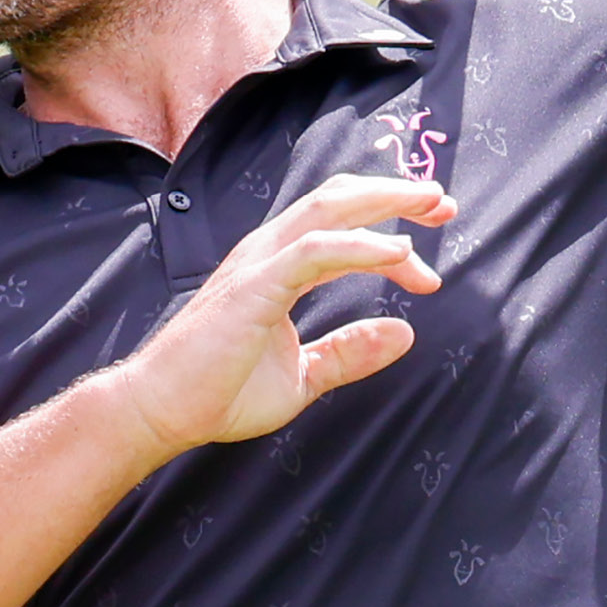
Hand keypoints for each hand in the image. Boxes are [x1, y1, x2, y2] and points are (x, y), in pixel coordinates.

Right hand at [103, 174, 453, 454]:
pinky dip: (361, 246)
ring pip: (328, 211)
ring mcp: (257, 266)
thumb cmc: (218, 393)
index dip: (390, 235)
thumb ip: (348, 352)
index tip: (429, 272)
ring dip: (385, 203)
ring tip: (432, 205)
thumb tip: (406, 332)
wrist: (162, 411)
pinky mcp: (253, 287)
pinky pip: (314, 252)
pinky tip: (400, 254)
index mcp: (276, 270)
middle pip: (337, 200)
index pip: (340, 231)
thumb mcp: (302, 376)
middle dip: (395, 195)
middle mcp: (266, 255)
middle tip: (444, 202)